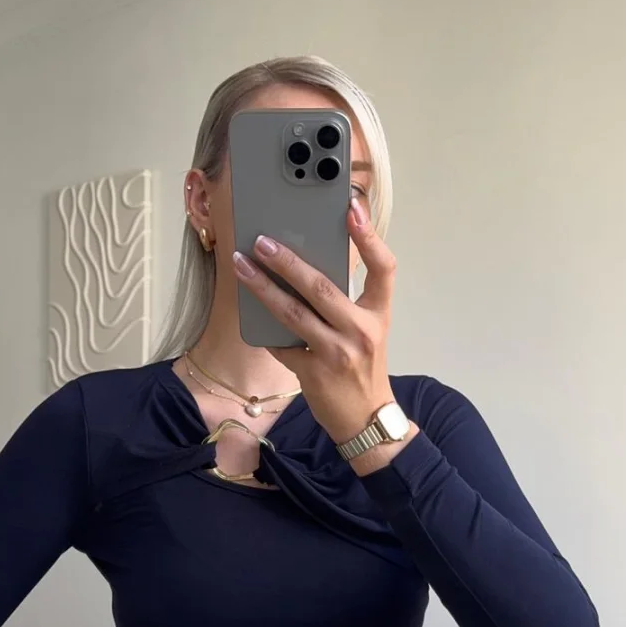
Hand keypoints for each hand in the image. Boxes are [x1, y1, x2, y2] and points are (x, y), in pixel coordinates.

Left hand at [230, 196, 402, 445]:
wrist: (365, 418)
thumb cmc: (363, 367)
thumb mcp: (367, 330)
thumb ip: (346, 301)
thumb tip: (304, 266)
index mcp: (378, 314)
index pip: (383, 268)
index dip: (369, 236)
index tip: (351, 208)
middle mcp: (361, 331)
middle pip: (322, 288)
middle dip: (287, 261)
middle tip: (262, 241)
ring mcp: (337, 354)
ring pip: (293, 314)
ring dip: (263, 288)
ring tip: (242, 265)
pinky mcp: (314, 374)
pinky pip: (281, 345)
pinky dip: (264, 330)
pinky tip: (247, 313)